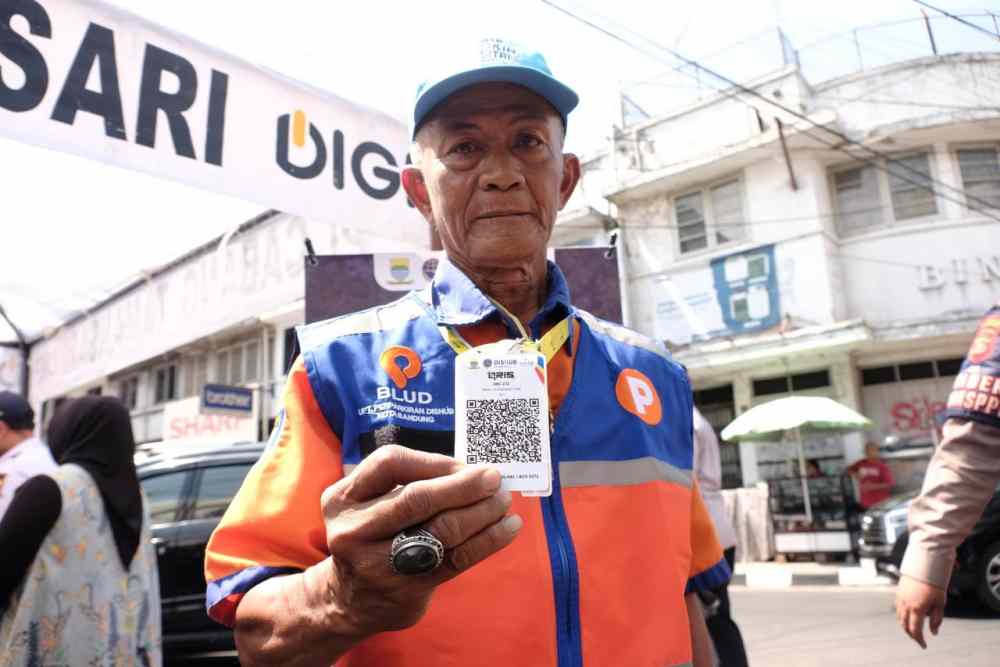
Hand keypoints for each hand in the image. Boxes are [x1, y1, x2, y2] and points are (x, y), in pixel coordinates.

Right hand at [319, 445, 520, 636]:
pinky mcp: (406, 589)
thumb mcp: (369, 502)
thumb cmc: (373, 535)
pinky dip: (489, 540)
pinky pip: (457, 559)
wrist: (351, 601)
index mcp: (343, 498)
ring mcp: (377, 564)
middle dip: (463, 485)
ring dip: (482, 511)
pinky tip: (508, 527)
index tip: (464, 464)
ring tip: (504, 501)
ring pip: (441, 530)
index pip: (390, 463)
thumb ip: (406, 482)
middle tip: (495, 478)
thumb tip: (470, 469)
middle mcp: (353, 529)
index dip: (433, 461)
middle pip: (416, 499)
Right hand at [895, 574, 946, 648]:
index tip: (923, 645)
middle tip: (918, 639)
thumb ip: (936, 619)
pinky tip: (908, 615)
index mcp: (916, 608)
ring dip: (905, 625)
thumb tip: (933, 631)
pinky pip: (897, 608)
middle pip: (904, 625)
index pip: (915, 630)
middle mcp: (905, 604)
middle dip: (911, 634)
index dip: (919, 640)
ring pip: (899, 617)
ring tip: (913, 628)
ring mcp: (900, 598)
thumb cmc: (934, 582)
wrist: (925, 564)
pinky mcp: (898, 592)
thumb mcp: (940, 603)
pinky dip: (902, 615)